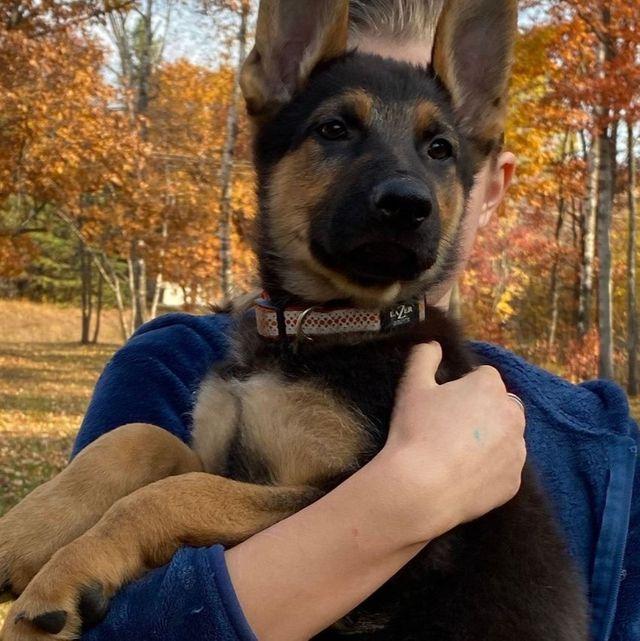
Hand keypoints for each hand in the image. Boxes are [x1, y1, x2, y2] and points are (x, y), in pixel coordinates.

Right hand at [380, 342, 526, 543]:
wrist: (422, 487)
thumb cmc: (417, 430)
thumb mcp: (412, 386)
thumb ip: (424, 357)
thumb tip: (433, 344)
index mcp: (489, 386)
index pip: (484, 377)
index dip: (463, 387)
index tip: (445, 403)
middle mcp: (513, 414)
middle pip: (500, 405)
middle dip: (483, 411)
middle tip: (450, 428)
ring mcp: (517, 450)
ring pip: (507, 436)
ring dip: (491, 439)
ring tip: (457, 454)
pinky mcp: (515, 481)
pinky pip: (504, 468)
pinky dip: (490, 469)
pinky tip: (465, 475)